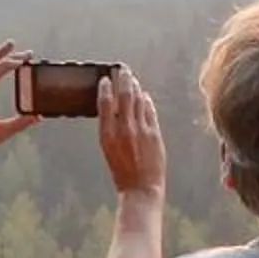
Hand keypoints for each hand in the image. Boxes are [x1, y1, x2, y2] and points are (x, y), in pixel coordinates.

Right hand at [97, 68, 165, 197]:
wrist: (141, 189)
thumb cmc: (122, 172)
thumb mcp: (109, 150)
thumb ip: (111, 130)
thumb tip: (114, 111)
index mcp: (106, 135)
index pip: (104, 103)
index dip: (105, 88)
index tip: (105, 79)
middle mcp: (123, 129)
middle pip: (123, 96)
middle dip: (123, 79)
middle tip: (122, 69)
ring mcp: (140, 130)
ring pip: (137, 100)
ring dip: (135, 87)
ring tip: (132, 78)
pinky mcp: (154, 133)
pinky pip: (149, 110)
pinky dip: (146, 101)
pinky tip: (144, 95)